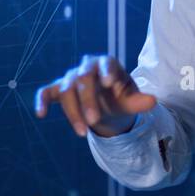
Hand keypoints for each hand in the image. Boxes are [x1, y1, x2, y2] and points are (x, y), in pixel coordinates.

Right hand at [34, 54, 156, 137]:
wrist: (106, 106)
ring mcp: (71, 77)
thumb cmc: (120, 99)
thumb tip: (153, 102)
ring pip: (66, 90)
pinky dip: (42, 101)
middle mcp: (87, 67)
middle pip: (83, 79)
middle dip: (88, 101)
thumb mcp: (132, 101)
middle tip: (95, 122)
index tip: (109, 83)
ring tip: (84, 133)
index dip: (106, 71)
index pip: (106, 63)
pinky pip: (46, 92)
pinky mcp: (57, 89)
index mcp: (107, 64)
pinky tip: (41, 114)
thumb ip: (140, 101)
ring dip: (73, 111)